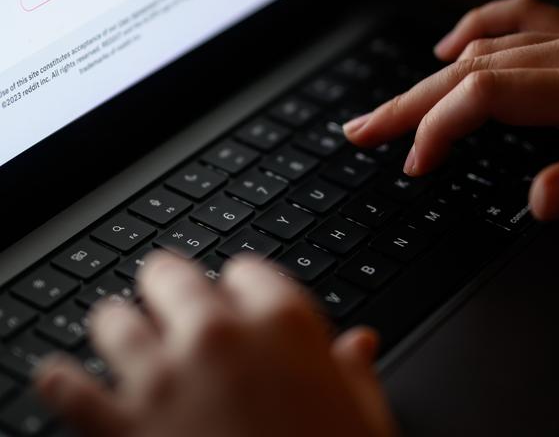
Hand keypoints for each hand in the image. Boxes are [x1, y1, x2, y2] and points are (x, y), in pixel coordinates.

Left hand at [35, 254, 396, 436]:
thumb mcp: (364, 419)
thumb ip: (355, 374)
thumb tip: (359, 346)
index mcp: (284, 325)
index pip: (247, 270)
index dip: (243, 289)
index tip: (240, 304)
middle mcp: (220, 337)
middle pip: (173, 276)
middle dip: (173, 288)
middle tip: (174, 304)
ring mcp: (165, 380)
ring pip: (116, 320)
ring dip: (119, 326)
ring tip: (123, 333)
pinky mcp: (122, 430)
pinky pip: (70, 390)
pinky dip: (62, 381)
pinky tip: (63, 378)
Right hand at [344, 0, 558, 220]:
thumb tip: (534, 202)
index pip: (484, 96)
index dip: (437, 128)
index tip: (415, 165)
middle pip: (467, 70)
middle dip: (406, 104)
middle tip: (362, 131)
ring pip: (482, 49)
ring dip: (426, 77)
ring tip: (390, 104)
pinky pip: (516, 21)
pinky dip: (474, 30)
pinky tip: (449, 47)